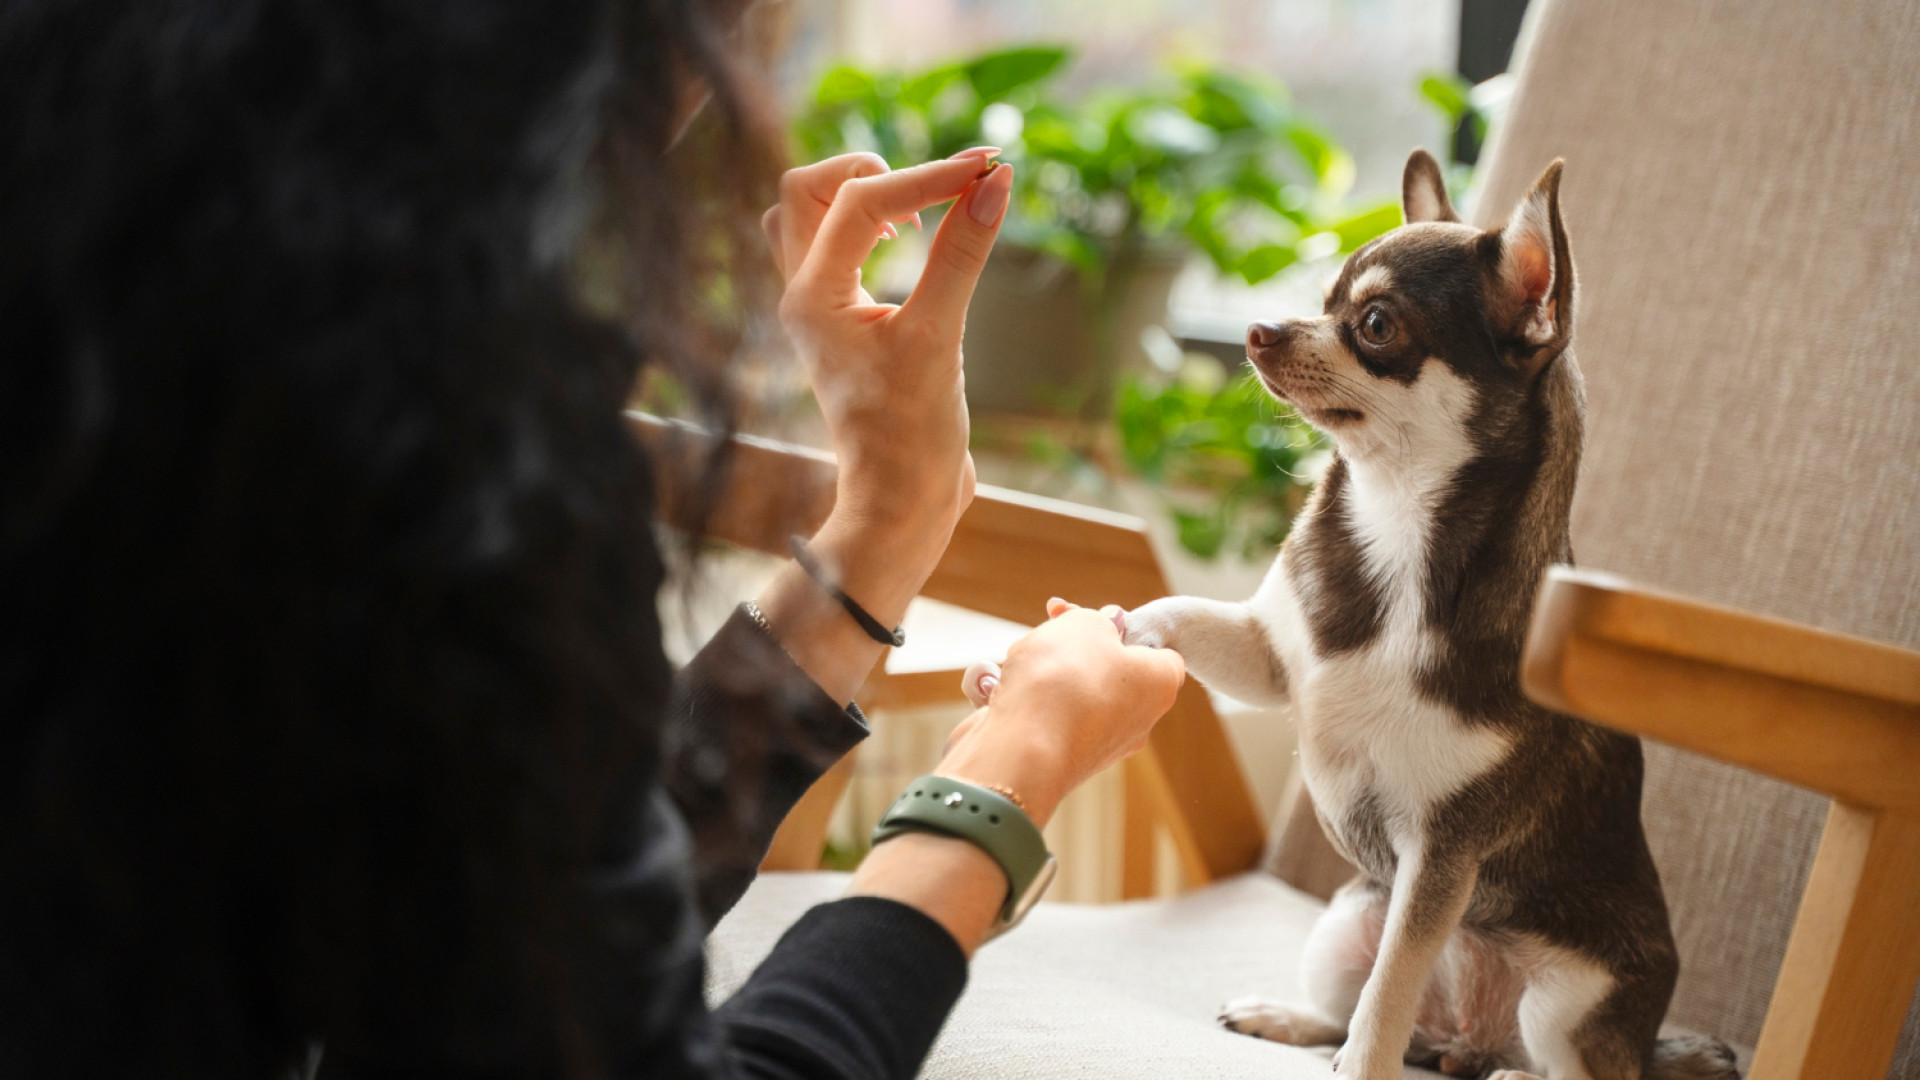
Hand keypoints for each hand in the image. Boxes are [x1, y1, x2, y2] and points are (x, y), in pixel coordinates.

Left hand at [764, 148, 1012, 568]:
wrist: (901, 503)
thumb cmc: (913, 434)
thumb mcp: (941, 337)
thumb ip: (962, 254)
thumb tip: (996, 181)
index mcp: (811, 297)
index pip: (860, 200)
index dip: (927, 177)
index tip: (988, 169)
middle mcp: (801, 295)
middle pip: (806, 189)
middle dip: (872, 172)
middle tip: (935, 191)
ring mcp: (817, 308)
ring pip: (809, 215)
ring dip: (860, 196)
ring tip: (915, 217)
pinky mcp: (841, 321)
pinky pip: (832, 248)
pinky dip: (866, 228)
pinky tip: (913, 242)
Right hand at [935, 600, 1186, 825]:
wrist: (1019, 748)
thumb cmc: (1063, 681)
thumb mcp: (1085, 624)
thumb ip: (1098, 619)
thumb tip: (1104, 626)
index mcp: (1158, 686)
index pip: (1159, 651)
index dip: (1126, 628)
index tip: (1096, 617)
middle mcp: (1136, 721)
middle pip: (1108, 669)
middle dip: (1074, 645)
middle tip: (1052, 626)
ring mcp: (1096, 744)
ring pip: (1069, 690)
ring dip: (1041, 669)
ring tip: (1020, 661)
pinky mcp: (1058, 757)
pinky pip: (1041, 716)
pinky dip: (1020, 699)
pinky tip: (1000, 690)